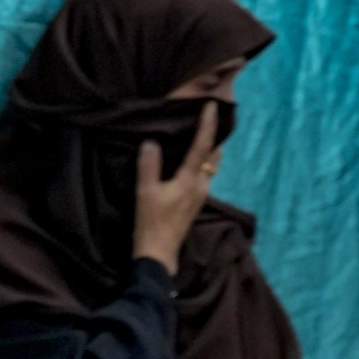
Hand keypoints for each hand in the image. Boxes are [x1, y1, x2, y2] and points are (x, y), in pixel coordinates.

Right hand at [133, 102, 220, 270]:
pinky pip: (204, 175)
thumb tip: (151, 143)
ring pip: (211, 166)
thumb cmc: (151, 222)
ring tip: (204, 136)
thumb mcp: (145, 192)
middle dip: (213, 136)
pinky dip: (202, 163)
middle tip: (210, 118)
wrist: (159, 252)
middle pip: (213, 155)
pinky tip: (192, 162)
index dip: (207, 125)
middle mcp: (201, 185)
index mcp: (190, 179)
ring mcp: (200, 195)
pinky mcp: (194, 202)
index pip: (202, 146)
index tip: (211, 106)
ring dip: (210, 150)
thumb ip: (149, 166)